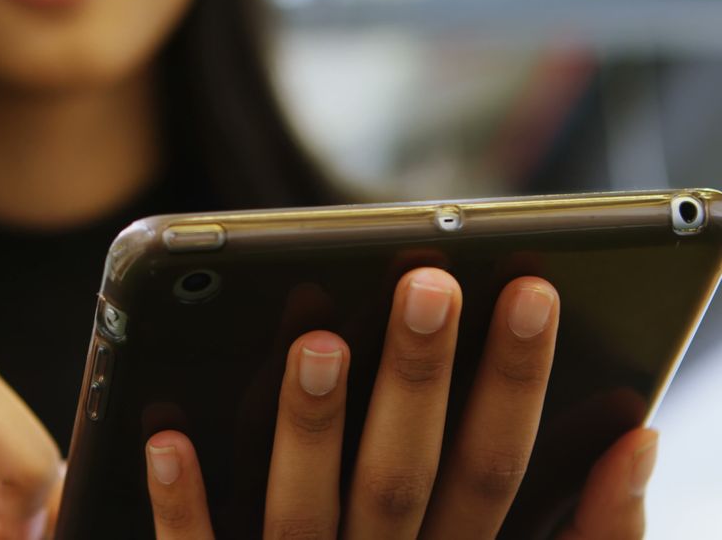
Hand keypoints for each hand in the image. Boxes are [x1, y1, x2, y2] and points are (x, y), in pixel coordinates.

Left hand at [144, 268, 657, 538]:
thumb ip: (600, 537)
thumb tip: (636, 443)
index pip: (496, 471)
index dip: (517, 384)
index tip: (531, 291)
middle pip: (402, 480)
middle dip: (418, 384)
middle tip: (427, 286)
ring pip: (302, 517)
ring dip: (307, 434)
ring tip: (316, 343)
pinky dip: (183, 506)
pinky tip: (165, 434)